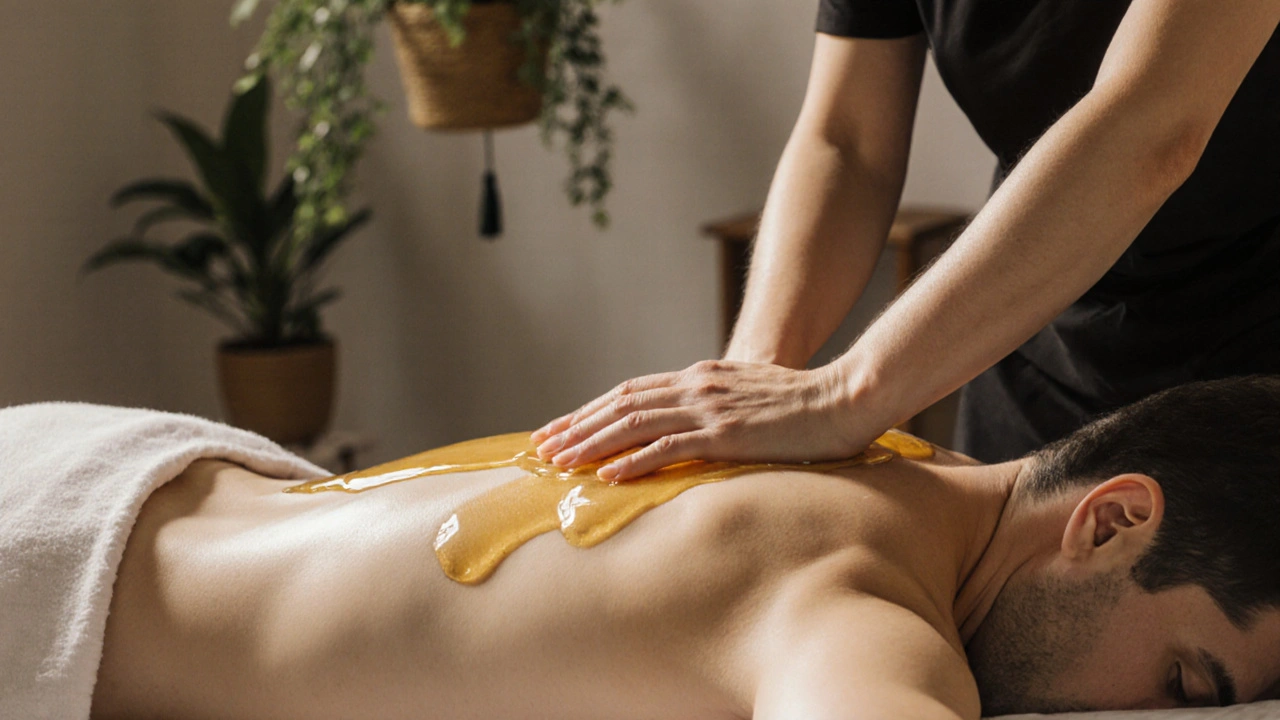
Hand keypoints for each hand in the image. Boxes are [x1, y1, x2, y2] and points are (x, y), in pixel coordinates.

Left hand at [530, 360, 876, 480]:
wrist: (846, 397)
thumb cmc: (805, 405)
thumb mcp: (749, 397)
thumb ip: (716, 407)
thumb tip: (691, 430)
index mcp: (700, 376)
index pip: (631, 392)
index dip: (591, 411)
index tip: (562, 429)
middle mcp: (697, 386)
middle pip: (621, 404)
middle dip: (577, 426)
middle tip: (543, 447)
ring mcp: (710, 408)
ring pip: (635, 423)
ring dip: (592, 444)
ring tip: (561, 463)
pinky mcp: (727, 434)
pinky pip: (669, 447)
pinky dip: (633, 460)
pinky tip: (608, 476)